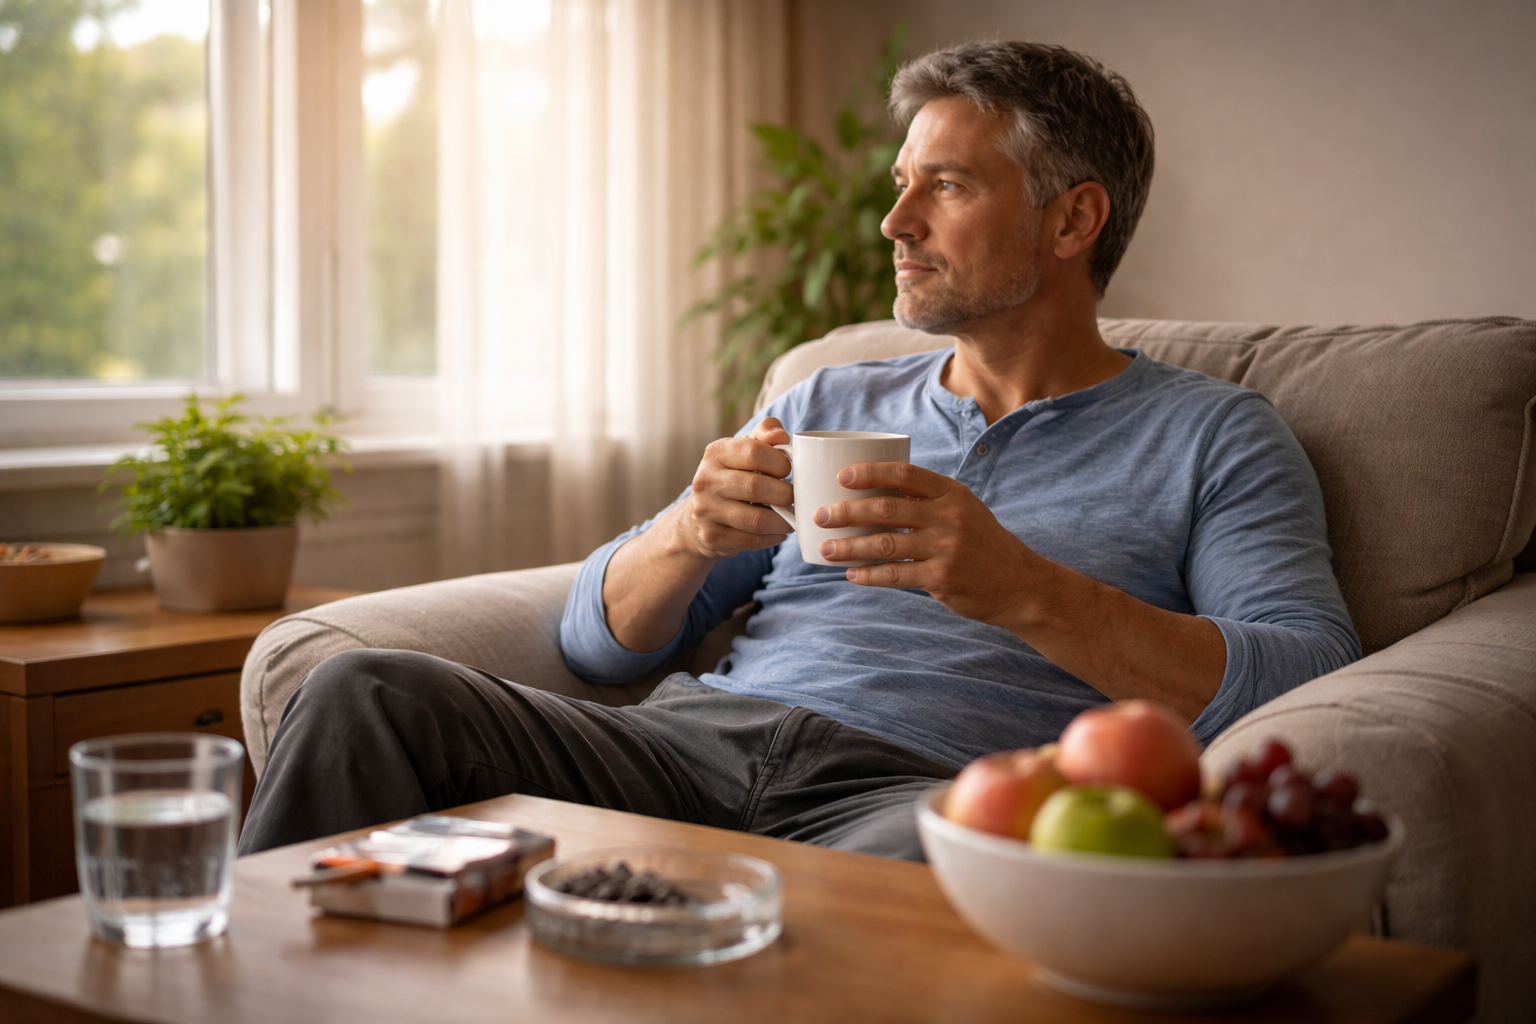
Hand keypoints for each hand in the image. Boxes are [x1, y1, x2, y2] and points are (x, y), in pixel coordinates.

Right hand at [672, 416, 794, 559]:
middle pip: (756, 487)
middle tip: (794, 497)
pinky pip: (752, 540)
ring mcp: (706, 510)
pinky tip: (779, 531)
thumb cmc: (733, 476)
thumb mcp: (743, 450)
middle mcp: (705, 480)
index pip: (753, 452)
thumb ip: (765, 435)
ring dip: (783, 520)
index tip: (788, 471)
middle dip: (785, 494)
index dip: (779, 462)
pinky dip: (773, 538)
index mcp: (715, 453)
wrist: (699, 516)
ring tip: (792, 516)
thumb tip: (781, 435)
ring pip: (757, 519)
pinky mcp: (712, 536)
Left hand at [811, 462, 1042, 629]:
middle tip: (820, 515)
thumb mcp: (964, 509)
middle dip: (848, 511)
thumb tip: (873, 491)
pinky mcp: (943, 578)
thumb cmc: (982, 543)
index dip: (871, 472)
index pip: (906, 474)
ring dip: (850, 546)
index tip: (842, 477)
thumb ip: (928, 499)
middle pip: (888, 508)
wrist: (1020, 584)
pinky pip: (896, 575)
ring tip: (826, 549)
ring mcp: (947, 548)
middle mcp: (949, 517)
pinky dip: (870, 575)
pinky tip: (852, 575)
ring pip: (886, 543)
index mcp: (952, 493)